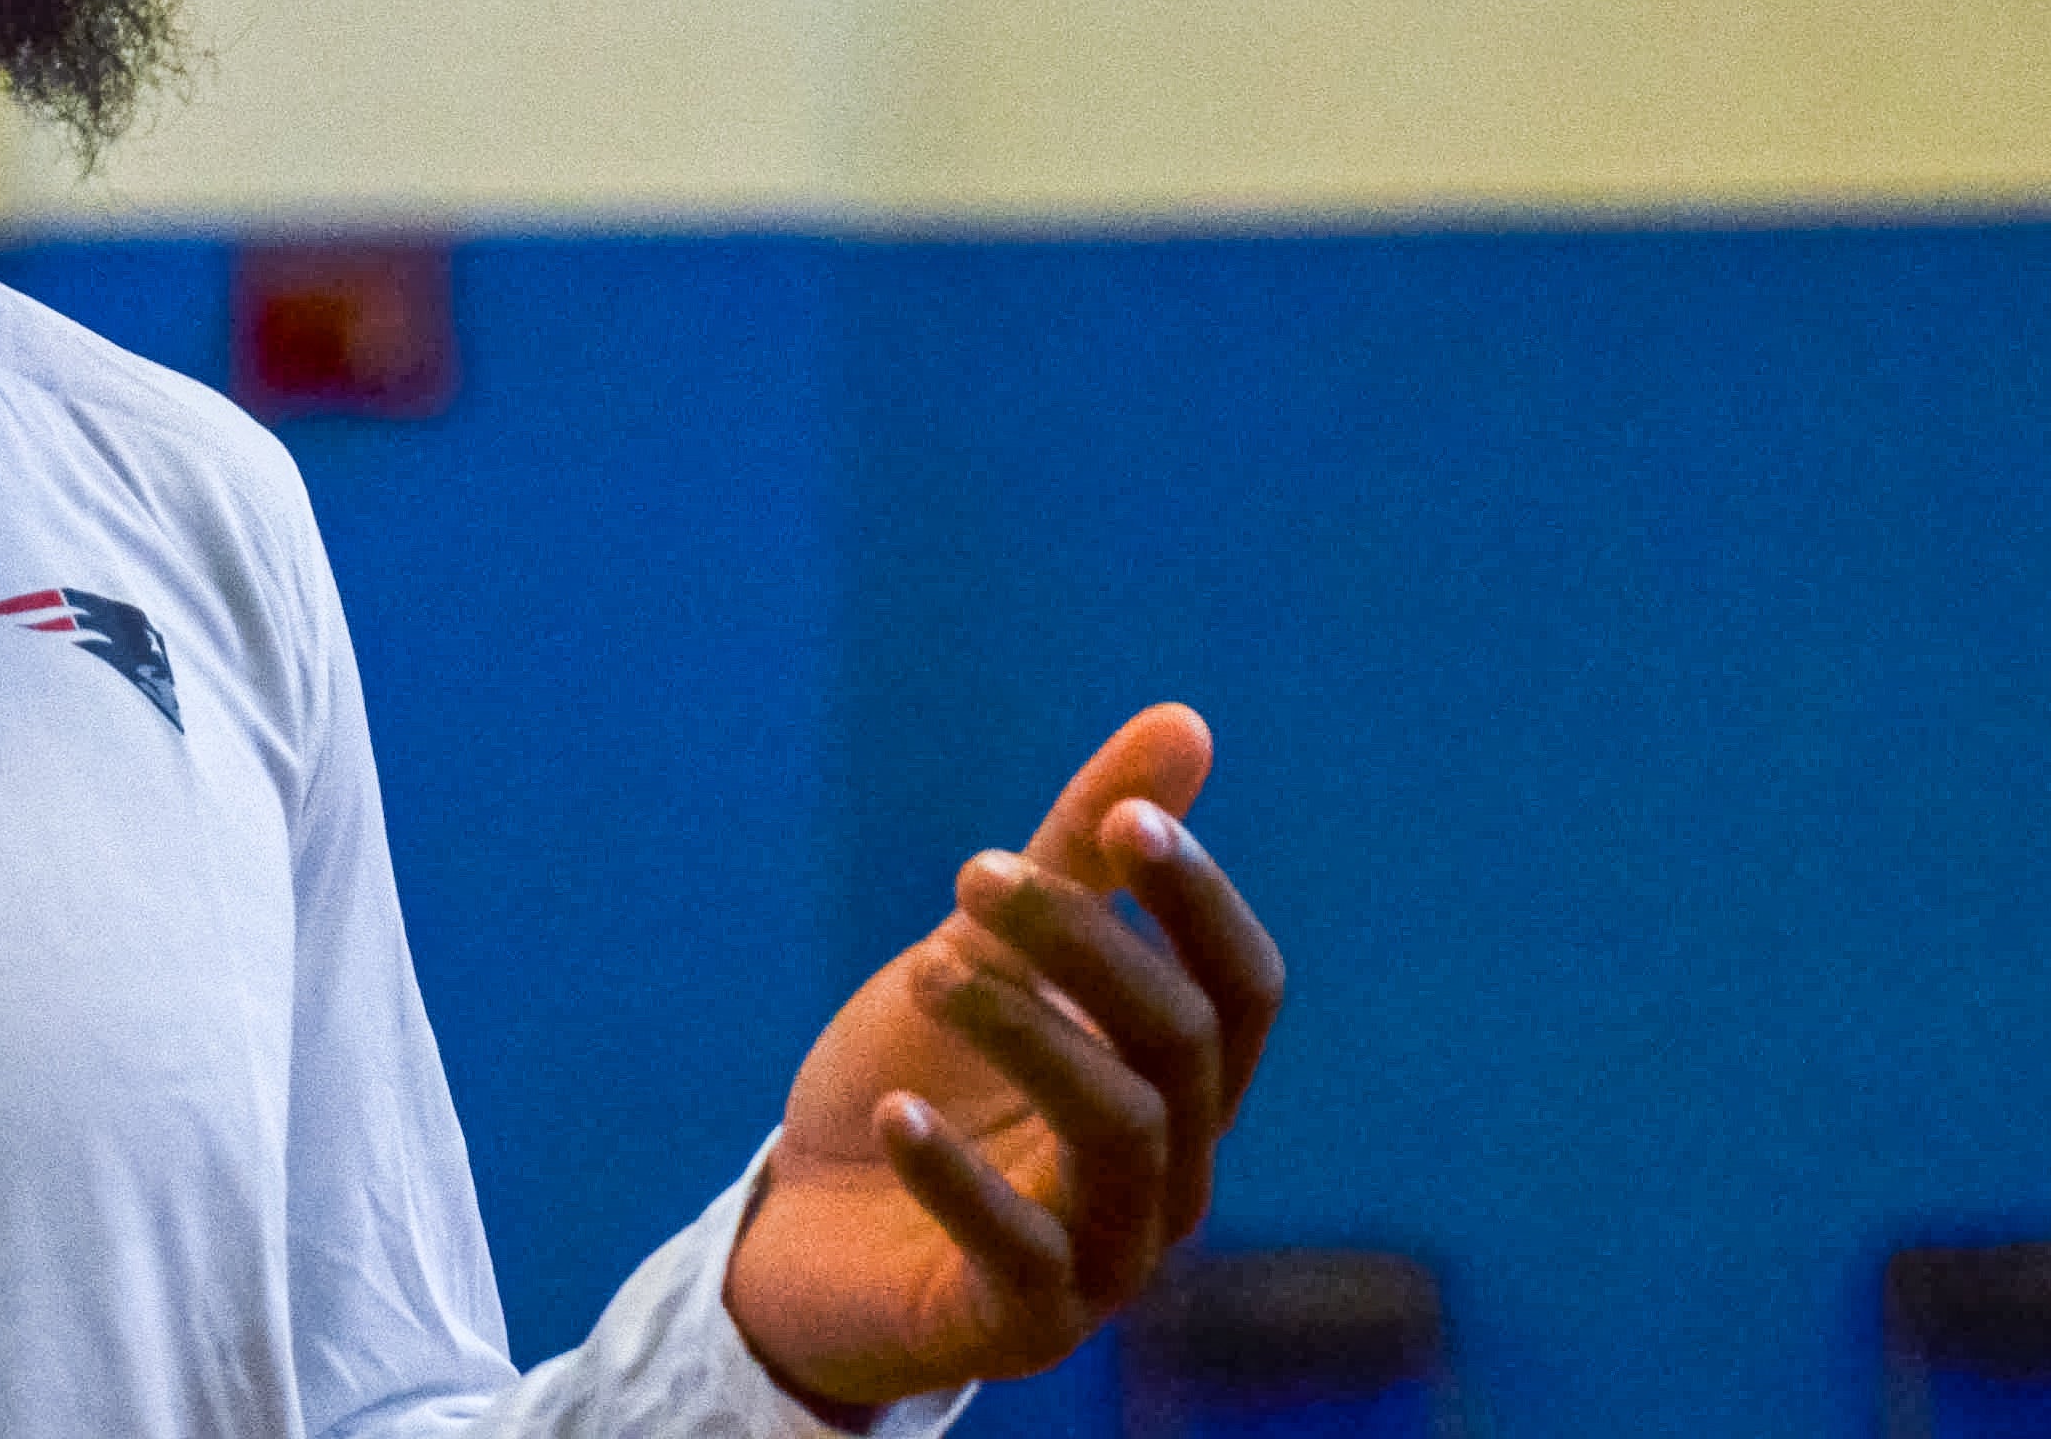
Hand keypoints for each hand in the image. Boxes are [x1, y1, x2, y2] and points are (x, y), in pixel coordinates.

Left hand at [723, 704, 1285, 1413]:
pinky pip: (1019, 1251)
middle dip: (1088, 948)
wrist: (808, 1232)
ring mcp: (1106, 1256)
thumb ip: (1079, 859)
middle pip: (1180, 1048)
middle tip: (972, 872)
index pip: (1242, 990)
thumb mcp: (990, 957)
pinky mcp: (1023, 1325)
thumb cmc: (927, 1087)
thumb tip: (1185, 726)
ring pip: (1117, 1133)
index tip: (1125, 822)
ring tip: (925, 966)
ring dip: (1024, 1032)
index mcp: (1177, 1083)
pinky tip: (895, 1112)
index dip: (1198, 904)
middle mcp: (1169, 1173)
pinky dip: (958, 1176)